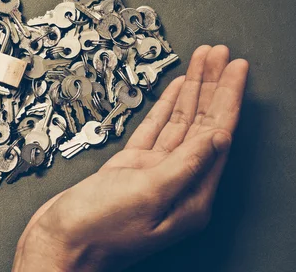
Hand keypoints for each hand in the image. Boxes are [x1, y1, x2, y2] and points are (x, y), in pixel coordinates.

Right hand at [13, 45, 248, 270]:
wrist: (59, 241)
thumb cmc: (97, 230)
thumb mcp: (147, 194)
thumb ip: (186, 165)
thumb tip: (219, 136)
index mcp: (190, 196)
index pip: (218, 135)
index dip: (229, 97)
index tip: (236, 69)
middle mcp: (177, 183)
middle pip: (203, 123)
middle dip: (212, 86)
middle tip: (220, 54)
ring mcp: (153, 173)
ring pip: (180, 123)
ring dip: (192, 90)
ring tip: (202, 61)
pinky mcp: (131, 167)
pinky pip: (156, 130)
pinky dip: (166, 107)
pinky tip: (175, 90)